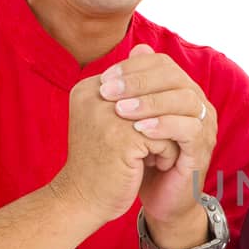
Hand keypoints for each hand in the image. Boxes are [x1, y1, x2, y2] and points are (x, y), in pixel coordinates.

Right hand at [51, 68, 173, 225]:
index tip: (142, 130)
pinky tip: (151, 167)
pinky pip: (165, 137)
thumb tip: (147, 47)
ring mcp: (107, 115)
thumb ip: (128, 85)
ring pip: (162, 116)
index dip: (151, 106)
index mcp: (87, 88)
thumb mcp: (111, 116)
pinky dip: (165, 154)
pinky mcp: (122, 138)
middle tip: (153, 144)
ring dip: (164, 138)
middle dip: (160, 120)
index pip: (138, 77)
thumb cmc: (100, 161)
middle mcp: (93, 96)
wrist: (83, 201)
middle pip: (153, 96)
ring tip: (152, 155)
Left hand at [98, 44, 216, 233]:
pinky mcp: (203, 148)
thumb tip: (134, 49)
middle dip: (137, 81)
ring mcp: (204, 125)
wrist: (159, 199)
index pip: (162, 64)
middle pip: (174, 76)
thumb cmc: (143, 157)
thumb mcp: (131, 121)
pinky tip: (139, 130)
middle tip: (108, 91)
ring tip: (120, 110)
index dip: (133, 68)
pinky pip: (189, 128)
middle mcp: (197, 104)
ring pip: (184, 99)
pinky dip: (164, 125)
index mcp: (181, 91)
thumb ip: (132, 89)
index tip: (104, 79)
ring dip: (149, 101)